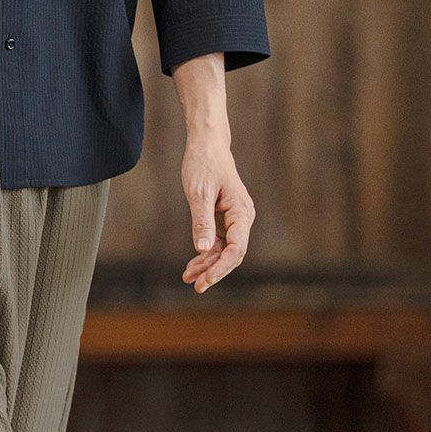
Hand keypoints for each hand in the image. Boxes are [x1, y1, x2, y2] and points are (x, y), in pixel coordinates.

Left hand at [179, 135, 254, 292]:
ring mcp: (234, 219)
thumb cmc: (204, 164)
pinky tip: (192, 265)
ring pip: (224, 250)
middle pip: (232, 253)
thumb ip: (201, 221)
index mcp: (241, 211)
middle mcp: (242, 217)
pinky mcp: (224, 219)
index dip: (221, 268)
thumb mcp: (199, 193)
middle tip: (196, 286)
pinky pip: (218, 242)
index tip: (204, 280)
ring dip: (207, 265)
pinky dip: (205, 253)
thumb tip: (202, 249)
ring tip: (188, 277)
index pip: (236, 249)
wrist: (207, 145)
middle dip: (214, 271)